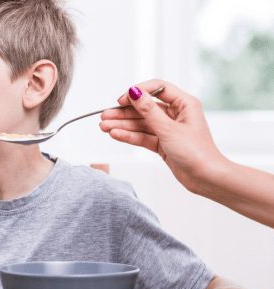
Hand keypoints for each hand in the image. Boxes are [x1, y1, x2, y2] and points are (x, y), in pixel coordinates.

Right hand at [100, 79, 225, 194]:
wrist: (206, 179)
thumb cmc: (197, 153)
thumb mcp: (168, 129)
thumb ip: (148, 110)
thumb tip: (134, 92)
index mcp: (184, 104)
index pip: (157, 88)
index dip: (138, 92)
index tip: (122, 100)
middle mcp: (176, 114)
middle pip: (144, 108)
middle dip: (124, 113)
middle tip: (105, 116)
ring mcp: (168, 129)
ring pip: (141, 124)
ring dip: (122, 126)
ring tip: (104, 127)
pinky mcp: (163, 144)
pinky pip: (143, 136)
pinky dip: (129, 136)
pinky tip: (115, 134)